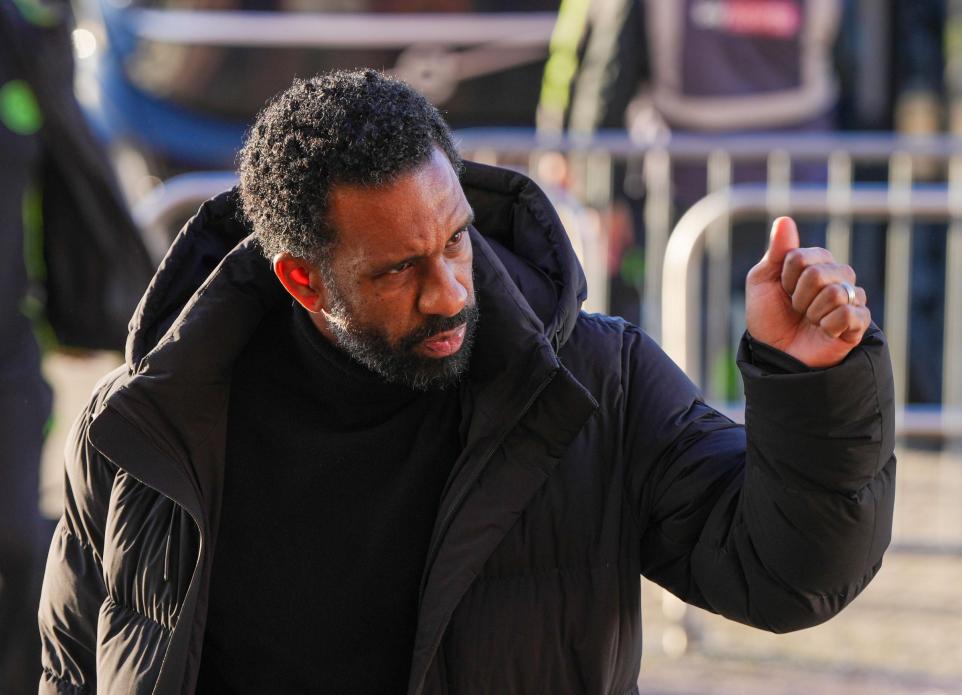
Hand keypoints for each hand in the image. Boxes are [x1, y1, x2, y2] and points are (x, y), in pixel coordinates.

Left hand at [745, 217, 870, 367]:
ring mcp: (850, 299)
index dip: (785, 278)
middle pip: (819, 273)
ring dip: (812, 312)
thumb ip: (776, 252)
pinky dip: (829, 325)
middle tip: (796, 309)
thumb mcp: (762, 282)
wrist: (775, 355)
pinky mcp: (858, 323)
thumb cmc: (768, 318)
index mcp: (816, 262)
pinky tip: (825, 331)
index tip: (782, 291)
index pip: (802, 256)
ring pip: (836, 292)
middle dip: (798, 296)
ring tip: (810, 320)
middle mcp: (838, 276)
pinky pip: (850, 314)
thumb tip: (784, 219)